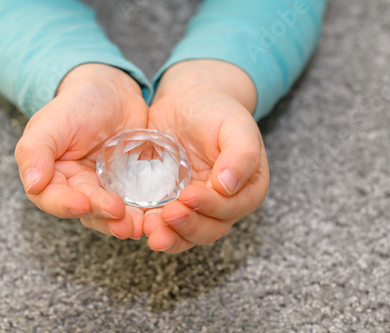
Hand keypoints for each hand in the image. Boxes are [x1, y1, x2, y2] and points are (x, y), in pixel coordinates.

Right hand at [15, 63, 147, 238]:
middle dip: (101, 216)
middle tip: (119, 215)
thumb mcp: (52, 121)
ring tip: (138, 224)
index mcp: (51, 174)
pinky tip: (153, 214)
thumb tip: (33, 184)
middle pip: (85, 210)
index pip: (51, 198)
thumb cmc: (78, 102)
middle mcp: (76, 187)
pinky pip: (134, 203)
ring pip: (110, 214)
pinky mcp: (128, 188)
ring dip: (122, 221)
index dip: (65, 205)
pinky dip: (142, 211)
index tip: (82, 204)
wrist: (114, 92)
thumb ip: (36, 150)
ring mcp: (104, 189)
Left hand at [144, 60, 269, 252]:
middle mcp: (224, 205)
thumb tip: (229, 185)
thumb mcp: (236, 125)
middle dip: (188, 226)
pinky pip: (165, 224)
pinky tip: (141, 224)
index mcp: (247, 189)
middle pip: (209, 229)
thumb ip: (241, 154)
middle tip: (168, 215)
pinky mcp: (172, 204)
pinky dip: (155, 228)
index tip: (189, 196)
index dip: (210, 207)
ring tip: (151, 229)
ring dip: (171, 236)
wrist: (187, 102)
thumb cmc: (217, 111)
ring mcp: (196, 208)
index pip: (231, 208)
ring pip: (187, 234)